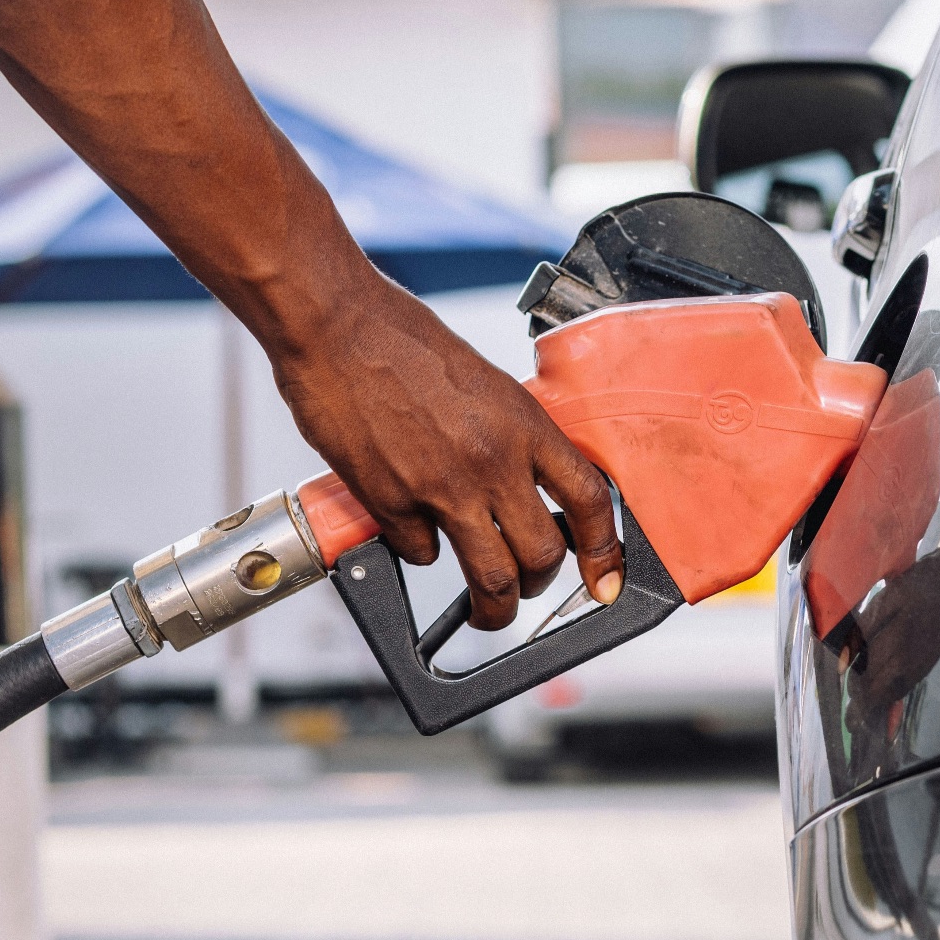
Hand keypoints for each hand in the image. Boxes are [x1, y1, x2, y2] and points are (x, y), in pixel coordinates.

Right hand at [268, 267, 621, 629]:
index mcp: (524, 424)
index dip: (603, 551)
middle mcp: (492, 460)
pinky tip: (412, 528)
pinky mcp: (391, 503)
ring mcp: (441, 487)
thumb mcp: (484, 384)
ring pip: (490, 577)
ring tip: (486, 612)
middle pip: (542, 555)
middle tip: (527, 589)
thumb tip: (526, 485)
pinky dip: (420, 551)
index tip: (602, 578)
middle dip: (538, 586)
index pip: (589, 500)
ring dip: (493, 607)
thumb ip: (509, 436)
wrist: (336, 327)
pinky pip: (421, 554)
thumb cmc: (402, 341)